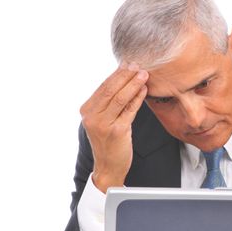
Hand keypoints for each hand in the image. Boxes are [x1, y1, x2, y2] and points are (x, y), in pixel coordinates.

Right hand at [80, 62, 148, 192]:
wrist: (108, 167)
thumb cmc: (108, 142)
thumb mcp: (103, 120)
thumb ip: (109, 103)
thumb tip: (124, 79)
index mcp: (87, 110)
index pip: (103, 87)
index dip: (117, 74)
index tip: (128, 63)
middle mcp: (92, 116)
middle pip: (111, 89)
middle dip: (125, 75)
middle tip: (137, 65)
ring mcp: (104, 124)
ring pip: (120, 98)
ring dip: (133, 84)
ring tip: (144, 74)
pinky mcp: (117, 132)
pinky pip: (130, 110)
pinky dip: (138, 99)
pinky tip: (144, 90)